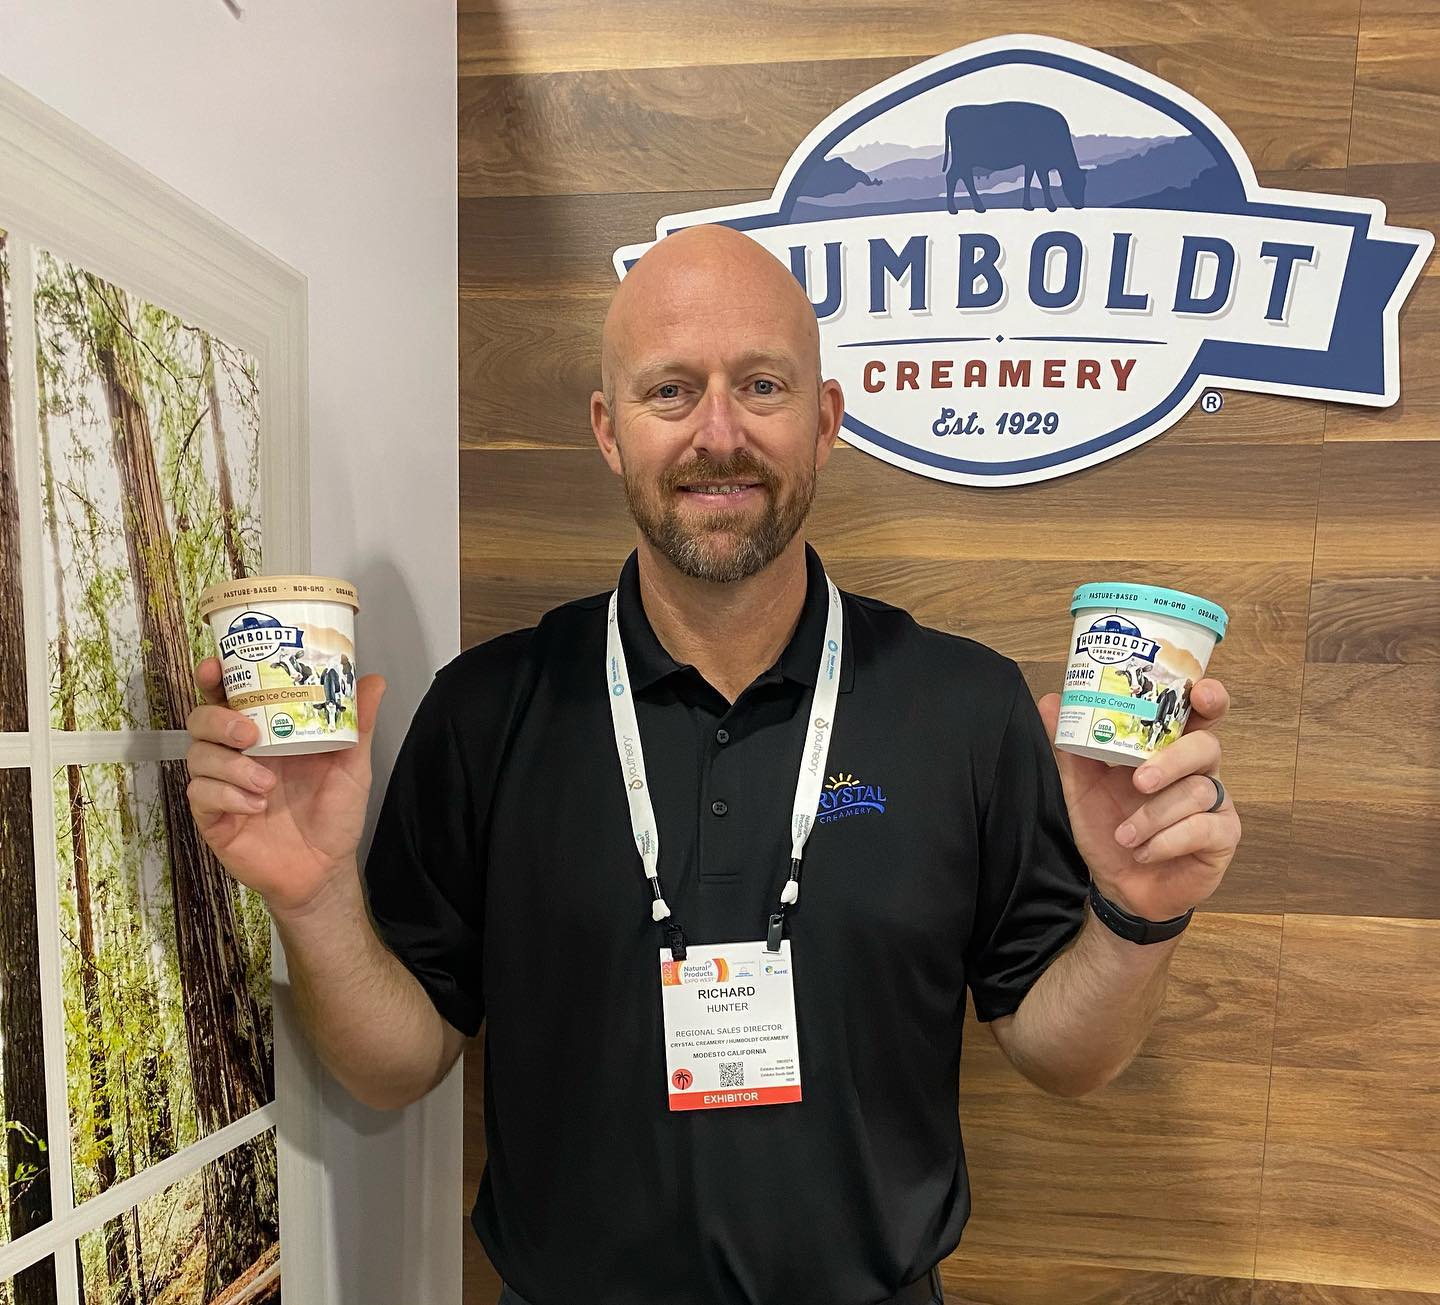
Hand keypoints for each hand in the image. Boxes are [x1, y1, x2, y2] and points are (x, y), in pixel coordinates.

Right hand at [184, 656, 386, 916]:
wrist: (325, 868)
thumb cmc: (335, 813)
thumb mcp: (353, 765)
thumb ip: (358, 724)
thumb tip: (374, 680)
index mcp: (267, 733)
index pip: (229, 696)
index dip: (215, 677)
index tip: (215, 667)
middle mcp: (239, 754)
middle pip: (201, 720)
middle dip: (218, 720)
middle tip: (249, 735)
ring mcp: (222, 785)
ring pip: (198, 757)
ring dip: (231, 767)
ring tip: (267, 784)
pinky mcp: (213, 817)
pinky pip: (201, 796)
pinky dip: (228, 796)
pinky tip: (256, 806)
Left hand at [1035, 678, 1241, 921]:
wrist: (1119, 886)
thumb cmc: (1109, 826)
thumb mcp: (1082, 786)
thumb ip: (1070, 745)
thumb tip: (1051, 701)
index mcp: (1169, 749)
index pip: (1198, 714)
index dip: (1208, 698)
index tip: (1200, 692)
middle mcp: (1198, 771)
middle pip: (1205, 746)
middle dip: (1173, 759)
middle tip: (1140, 781)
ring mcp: (1215, 804)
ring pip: (1198, 792)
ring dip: (1153, 816)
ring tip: (1124, 835)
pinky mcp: (1222, 837)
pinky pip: (1203, 829)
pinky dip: (1166, 840)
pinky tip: (1143, 851)